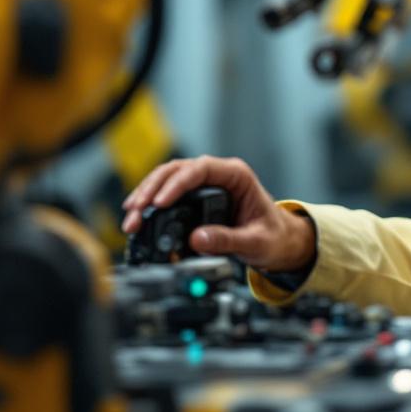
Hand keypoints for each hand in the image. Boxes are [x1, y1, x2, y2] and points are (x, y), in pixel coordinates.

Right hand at [121, 155, 314, 272]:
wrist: (279, 241)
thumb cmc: (273, 236)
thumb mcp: (256, 242)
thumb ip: (229, 240)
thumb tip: (196, 239)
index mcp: (236, 175)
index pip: (200, 169)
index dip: (176, 184)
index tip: (159, 203)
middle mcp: (218, 174)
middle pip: (176, 171)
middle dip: (151, 190)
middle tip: (135, 212)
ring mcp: (205, 184)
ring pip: (167, 179)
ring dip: (146, 196)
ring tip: (131, 217)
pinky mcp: (195, 198)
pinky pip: (168, 194)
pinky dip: (151, 204)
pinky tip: (138, 216)